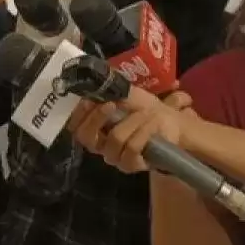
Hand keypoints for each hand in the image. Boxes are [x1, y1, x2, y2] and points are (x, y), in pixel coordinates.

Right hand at [66, 87, 194, 169]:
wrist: (169, 120)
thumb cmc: (143, 106)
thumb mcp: (125, 93)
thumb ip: (107, 89)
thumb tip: (94, 79)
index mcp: (95, 129)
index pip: (75, 127)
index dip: (79, 115)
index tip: (89, 99)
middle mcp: (101, 145)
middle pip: (86, 138)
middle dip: (96, 118)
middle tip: (110, 104)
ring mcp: (115, 157)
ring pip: (113, 141)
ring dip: (130, 122)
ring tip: (144, 112)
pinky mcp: (132, 165)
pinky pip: (131, 151)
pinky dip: (142, 134)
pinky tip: (150, 125)